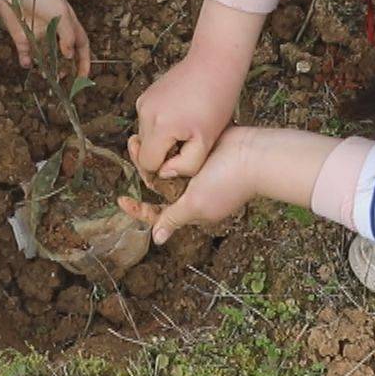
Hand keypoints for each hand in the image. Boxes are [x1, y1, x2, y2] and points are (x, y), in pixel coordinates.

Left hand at [0, 0, 91, 76]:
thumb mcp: (61, 13)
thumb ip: (68, 35)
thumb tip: (69, 55)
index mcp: (68, 22)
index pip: (81, 44)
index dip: (83, 60)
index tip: (83, 76)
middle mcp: (54, 29)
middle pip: (64, 53)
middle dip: (66, 67)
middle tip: (63, 79)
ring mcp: (37, 33)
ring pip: (45, 55)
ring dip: (47, 67)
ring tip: (46, 76)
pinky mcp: (21, 35)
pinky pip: (25, 53)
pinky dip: (26, 60)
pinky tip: (27, 64)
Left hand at [117, 127, 263, 243]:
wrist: (254, 153)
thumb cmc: (227, 183)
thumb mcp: (195, 204)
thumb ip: (174, 218)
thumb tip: (157, 239)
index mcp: (190, 209)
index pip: (158, 214)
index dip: (138, 209)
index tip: (120, 199)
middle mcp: (192, 192)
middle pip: (159, 185)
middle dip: (143, 168)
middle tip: (132, 147)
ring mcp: (198, 172)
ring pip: (166, 166)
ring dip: (152, 154)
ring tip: (139, 139)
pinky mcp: (203, 152)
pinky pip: (179, 152)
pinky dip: (168, 147)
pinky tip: (158, 136)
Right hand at [132, 52, 243, 179]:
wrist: (214, 63)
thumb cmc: (217, 103)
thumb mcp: (207, 141)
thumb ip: (186, 165)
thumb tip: (164, 172)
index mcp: (159, 127)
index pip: (148, 164)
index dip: (165, 168)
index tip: (184, 159)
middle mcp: (144, 113)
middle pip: (145, 151)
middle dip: (163, 153)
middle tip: (190, 143)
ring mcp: (143, 102)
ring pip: (146, 137)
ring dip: (163, 139)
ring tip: (188, 128)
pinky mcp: (145, 96)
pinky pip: (148, 122)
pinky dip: (161, 125)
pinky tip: (183, 116)